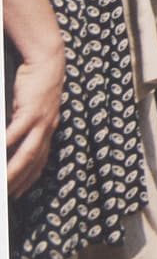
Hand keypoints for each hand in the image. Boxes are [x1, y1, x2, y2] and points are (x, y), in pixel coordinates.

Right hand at [5, 43, 62, 193]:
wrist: (48, 60)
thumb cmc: (36, 82)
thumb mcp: (33, 107)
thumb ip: (25, 125)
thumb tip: (10, 142)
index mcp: (49, 128)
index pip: (40, 160)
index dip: (31, 178)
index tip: (19, 193)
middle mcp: (49, 128)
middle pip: (34, 162)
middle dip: (21, 183)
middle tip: (7, 198)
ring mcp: (42, 120)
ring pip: (27, 153)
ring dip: (13, 172)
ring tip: (2, 184)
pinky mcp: (32, 110)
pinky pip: (16, 133)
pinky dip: (6, 146)